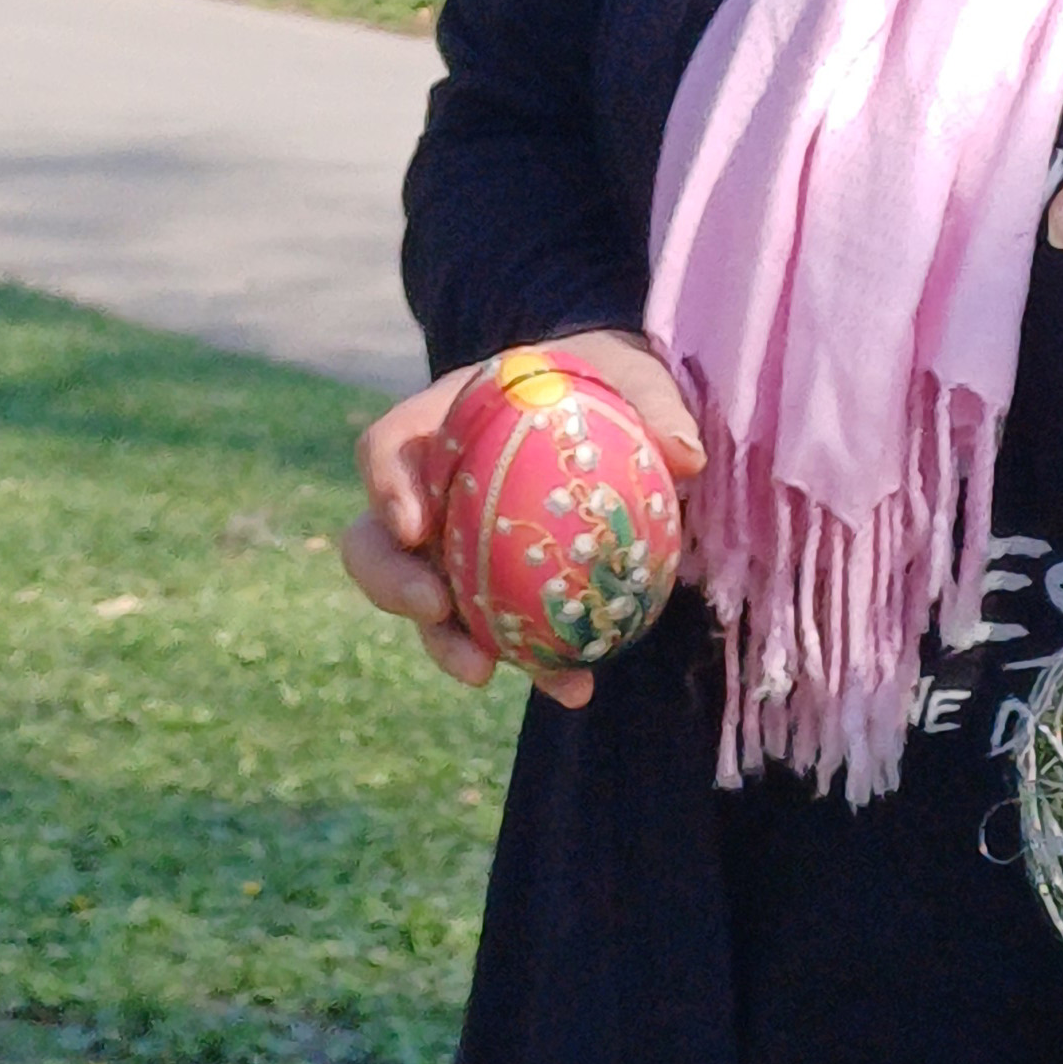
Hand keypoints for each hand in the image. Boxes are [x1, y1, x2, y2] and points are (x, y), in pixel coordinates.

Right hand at [338, 329, 704, 703]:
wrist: (618, 414)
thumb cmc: (608, 383)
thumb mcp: (634, 375)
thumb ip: (657, 404)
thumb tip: (687, 457)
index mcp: (445, 421)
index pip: (387, 446)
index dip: (384, 486)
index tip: (413, 526)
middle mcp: (432, 489)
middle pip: (375, 540)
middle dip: (391, 582)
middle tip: (433, 607)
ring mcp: (452, 546)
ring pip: (423, 602)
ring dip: (446, 643)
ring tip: (484, 672)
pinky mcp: (491, 591)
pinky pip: (496, 634)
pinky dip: (530, 665)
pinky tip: (573, 688)